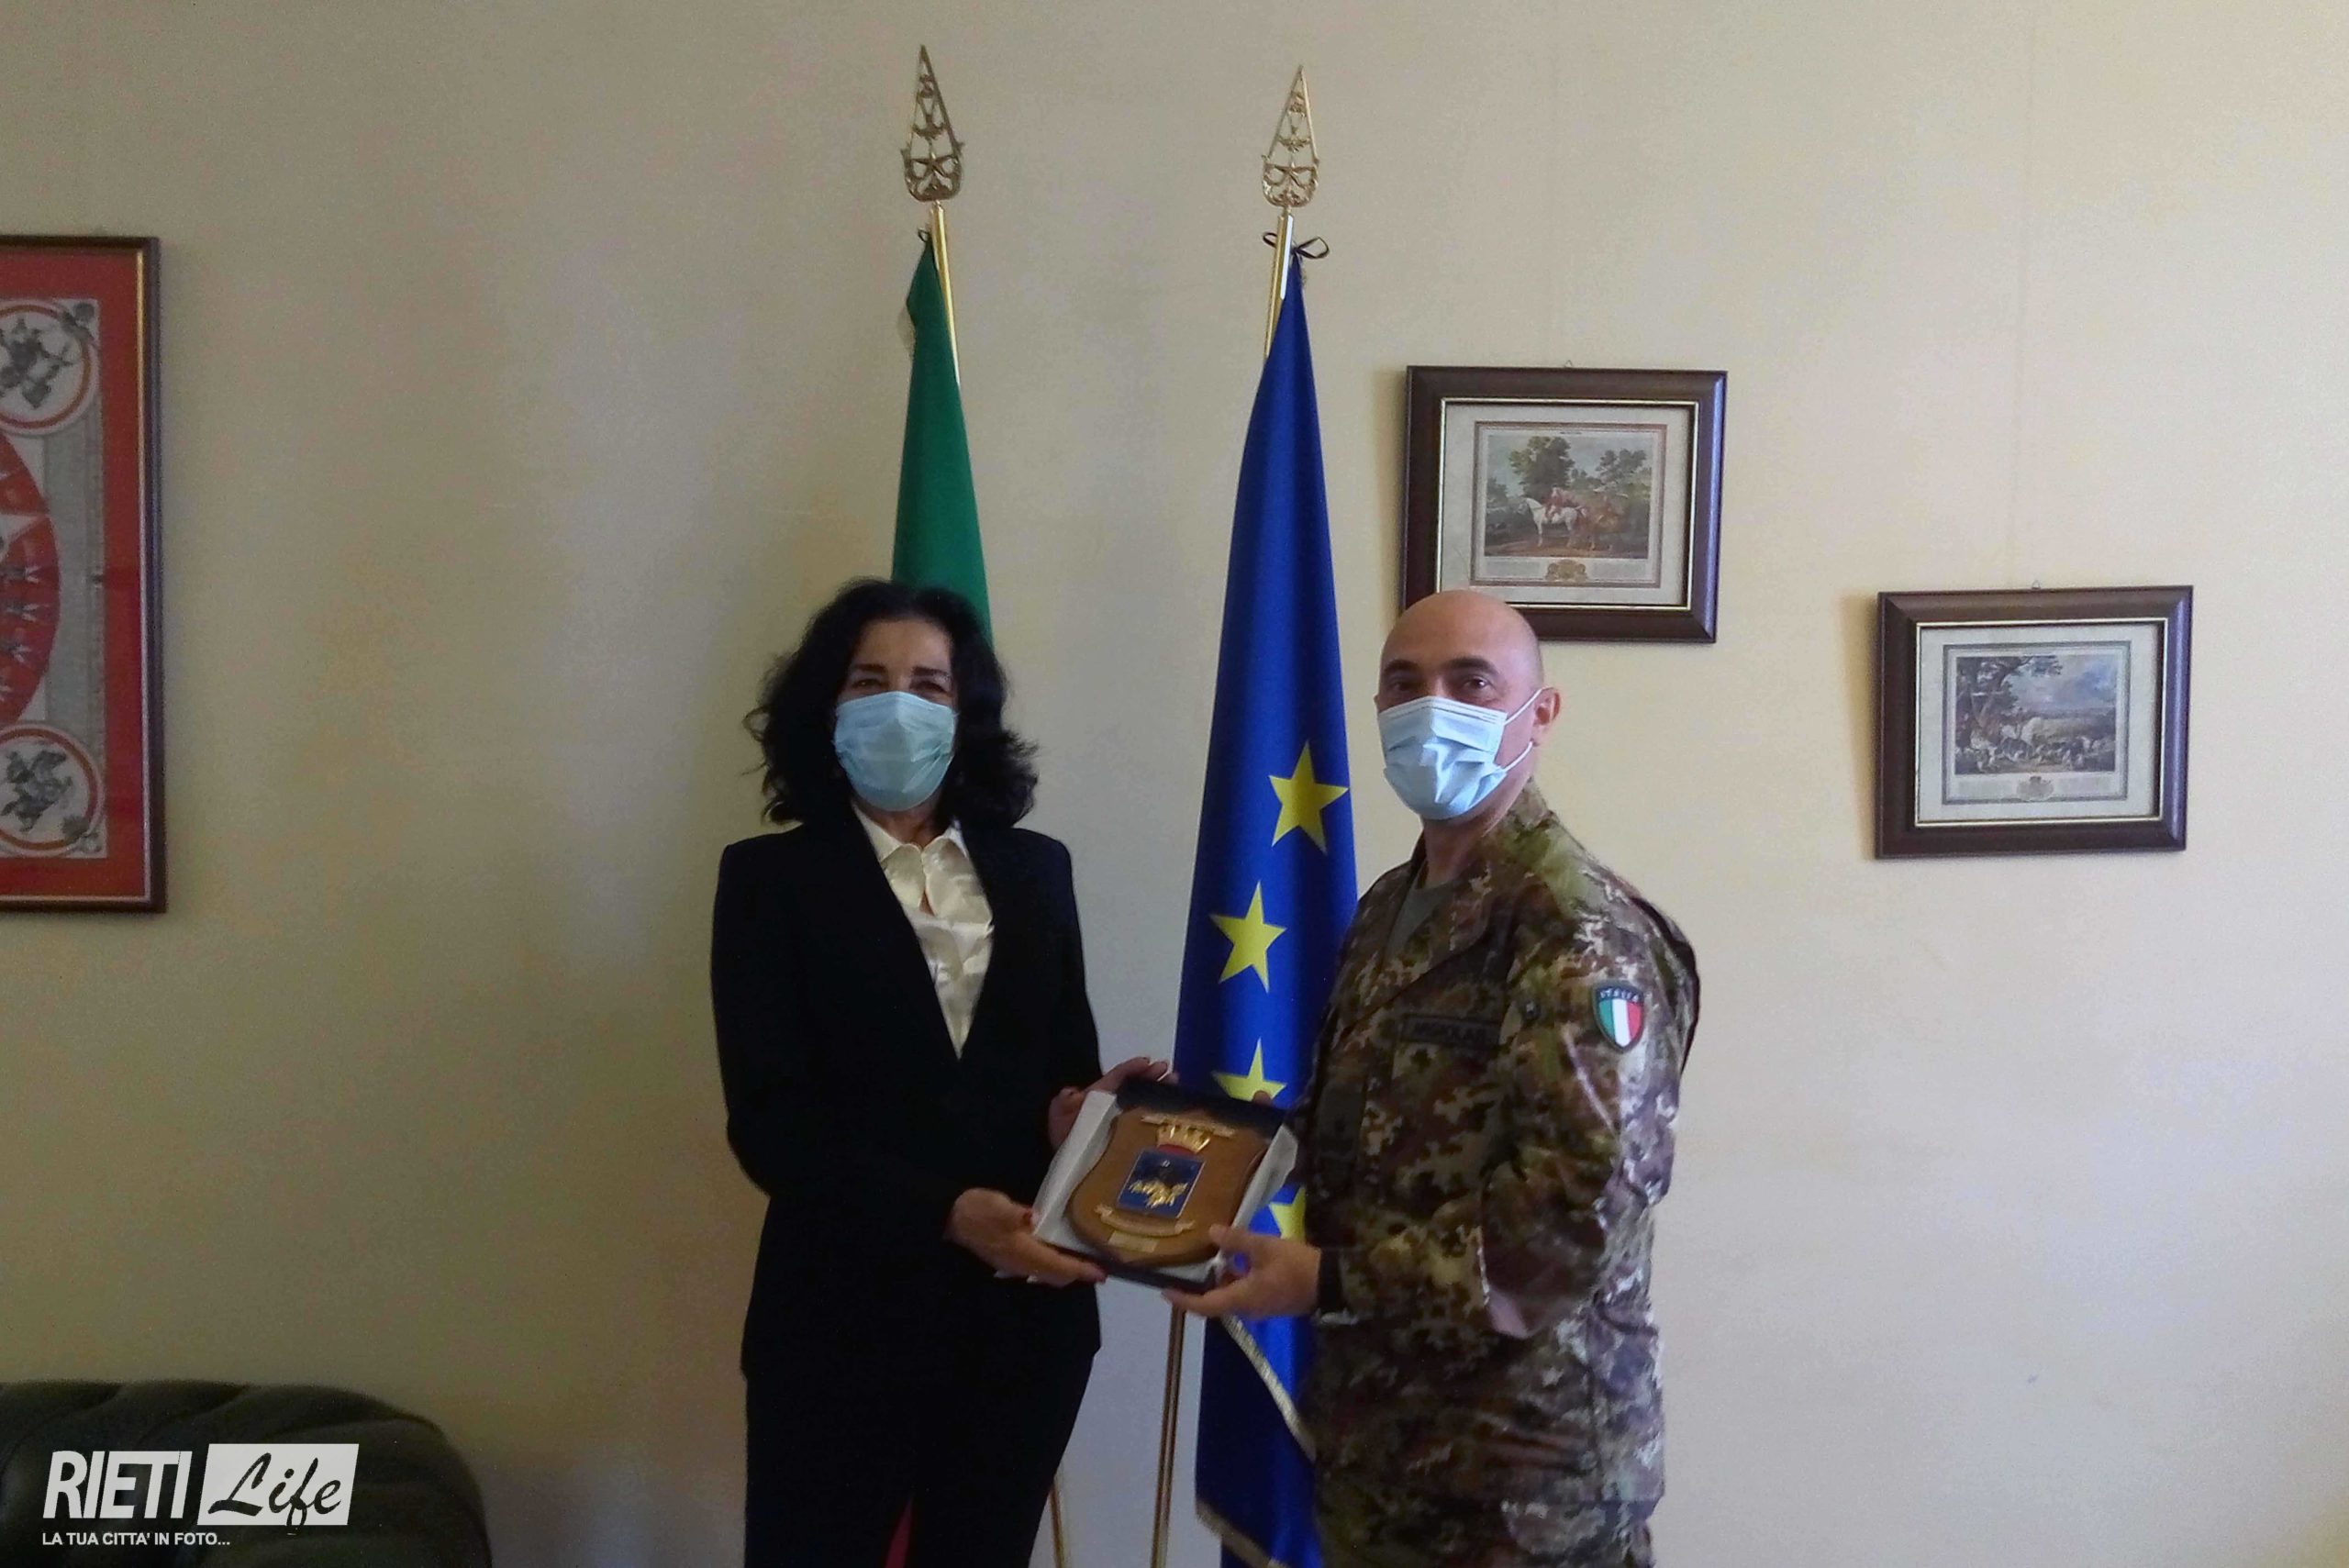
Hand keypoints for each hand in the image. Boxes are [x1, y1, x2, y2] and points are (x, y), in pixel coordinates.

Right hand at [946, 1189, 1104, 1285]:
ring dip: (1066, 1272)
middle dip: (1077, 1275)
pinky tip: (1058, 1253)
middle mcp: (1021, 1264)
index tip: (1101, 1274)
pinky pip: (1038, 1268)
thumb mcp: (997, 1206)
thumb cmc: (978, 1210)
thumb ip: (1015, 1213)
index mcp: (1023, 1252)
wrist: (953, 1217)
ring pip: (1047, 1274)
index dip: (1080, 1271)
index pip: (1058, 1267)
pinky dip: (1054, 1266)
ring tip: (1083, 1263)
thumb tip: (1032, 1216)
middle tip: (1098, 1269)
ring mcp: (1014, 1264)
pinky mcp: (1009, 1258)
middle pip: (1055, 1276)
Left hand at [1048, 1055, 1173, 1147]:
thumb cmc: (1067, 1141)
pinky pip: (1147, 1120)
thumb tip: (1073, 1093)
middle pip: (1135, 1087)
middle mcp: (1113, 1106)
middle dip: (1151, 1077)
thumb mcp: (1060, 1117)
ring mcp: (1123, 1121)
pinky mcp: (1131, 1137)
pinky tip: (1173, 1110)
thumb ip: (1064, 1103)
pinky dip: (1160, 1112)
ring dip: (1159, 1091)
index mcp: (1098, 1097)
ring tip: (1175, 1083)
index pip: (1116, 1078)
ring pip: (1143, 1100)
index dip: (1131, 1069)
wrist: (1071, 1170)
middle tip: (1170, 1072)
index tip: (1148, 1062)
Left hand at [1164, 1225, 1319, 1319]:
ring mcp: (1260, 1306)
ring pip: (1231, 1296)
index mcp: (1241, 1298)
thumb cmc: (1295, 1266)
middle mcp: (1247, 1308)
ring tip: (1209, 1258)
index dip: (1183, 1300)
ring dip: (1219, 1280)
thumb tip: (1212, 1233)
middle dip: (1200, 1287)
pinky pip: (1245, 1292)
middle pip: (1215, 1302)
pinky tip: (1237, 1259)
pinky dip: (1235, 1278)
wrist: (1330, 1282)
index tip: (1165, 1291)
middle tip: (1185, 1268)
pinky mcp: (1271, 1300)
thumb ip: (1237, 1241)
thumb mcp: (1264, 1247)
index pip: (1204, 1305)